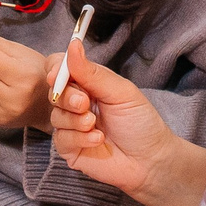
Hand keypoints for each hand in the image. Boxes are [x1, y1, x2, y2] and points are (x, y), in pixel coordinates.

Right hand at [51, 46, 205, 205]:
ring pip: (56, 116)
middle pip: (55, 92)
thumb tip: (73, 45)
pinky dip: (79, 138)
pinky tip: (98, 140)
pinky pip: (61, 139)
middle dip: (67, 97)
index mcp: (89, 84)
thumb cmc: (141, 123)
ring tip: (96, 125)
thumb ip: (93, 72)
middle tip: (84, 104)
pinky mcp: (70, 149)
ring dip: (75, 120)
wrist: (151, 160)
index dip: (56, 70)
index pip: (62, 69)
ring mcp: (72, 127)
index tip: (55, 74)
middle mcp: (78, 104)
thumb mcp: (120, 92)